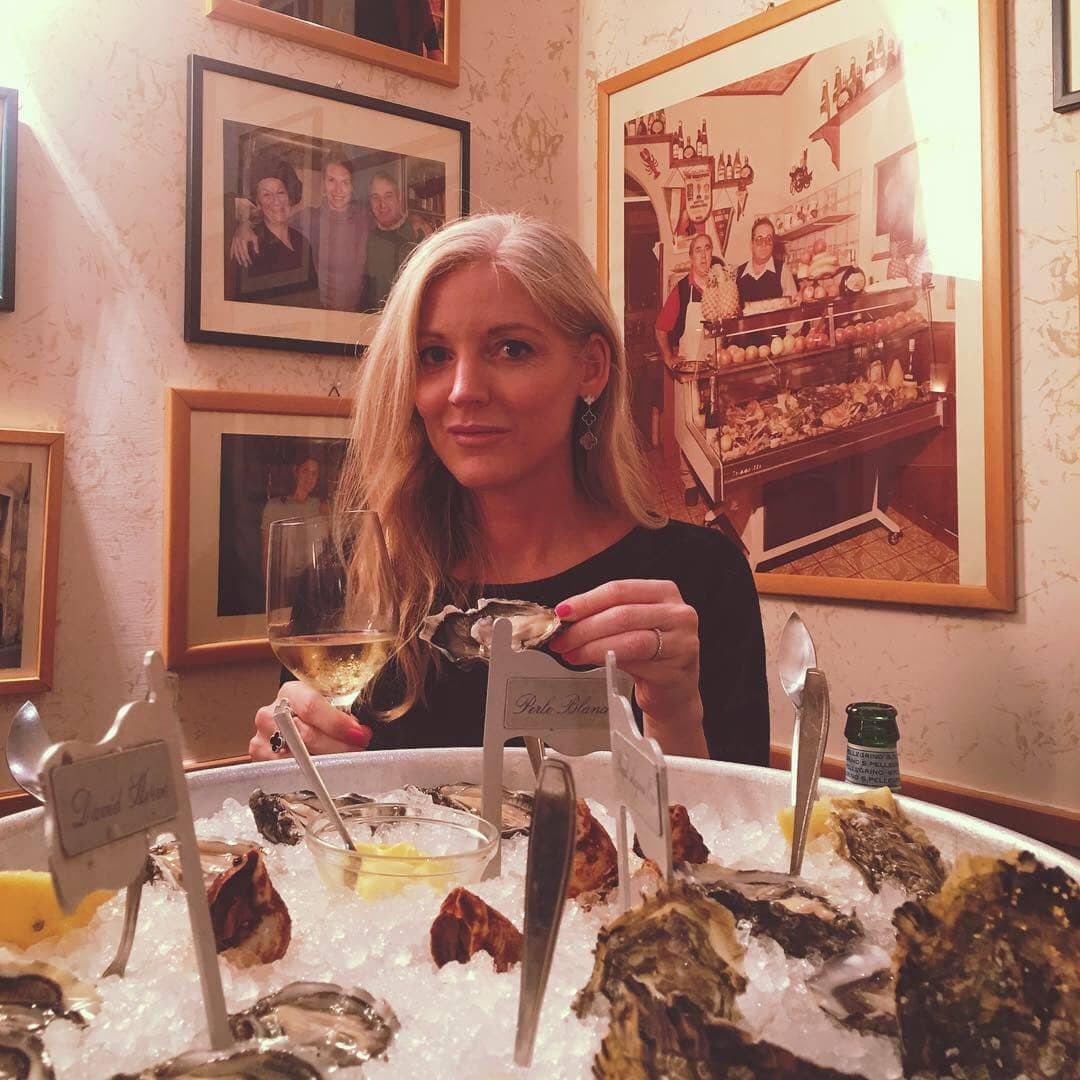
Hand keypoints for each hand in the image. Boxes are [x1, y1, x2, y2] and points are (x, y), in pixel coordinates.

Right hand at [229, 221, 259, 267]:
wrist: (243, 223)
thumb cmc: (250, 231)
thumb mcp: (255, 237)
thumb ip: (256, 245)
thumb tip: (257, 253)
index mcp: (243, 241)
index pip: (245, 252)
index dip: (247, 258)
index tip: (250, 262)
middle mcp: (238, 242)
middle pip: (240, 253)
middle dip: (243, 260)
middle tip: (245, 265)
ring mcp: (234, 241)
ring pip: (235, 252)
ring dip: (238, 258)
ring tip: (240, 263)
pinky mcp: (233, 240)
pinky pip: (231, 248)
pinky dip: (231, 253)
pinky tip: (232, 258)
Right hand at [249, 680, 371, 760]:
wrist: (290, 721)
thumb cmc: (315, 713)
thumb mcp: (328, 704)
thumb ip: (343, 714)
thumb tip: (361, 733)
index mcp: (291, 693)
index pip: (311, 706)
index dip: (337, 723)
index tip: (358, 734)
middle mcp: (271, 714)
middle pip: (306, 735)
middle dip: (339, 746)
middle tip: (359, 750)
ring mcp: (262, 739)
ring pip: (298, 758)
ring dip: (327, 762)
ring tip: (346, 761)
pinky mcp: (261, 760)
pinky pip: (288, 772)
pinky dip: (311, 774)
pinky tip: (326, 771)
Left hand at [548, 579, 706, 756]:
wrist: (673, 690)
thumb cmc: (650, 653)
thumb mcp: (633, 624)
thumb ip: (606, 615)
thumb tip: (567, 618)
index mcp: (664, 592)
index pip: (619, 590)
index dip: (587, 600)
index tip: (562, 612)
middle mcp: (678, 613)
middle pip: (622, 614)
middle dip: (584, 627)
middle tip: (561, 638)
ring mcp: (681, 642)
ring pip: (628, 639)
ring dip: (591, 646)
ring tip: (571, 652)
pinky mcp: (675, 670)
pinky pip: (635, 663)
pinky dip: (606, 661)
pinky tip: (589, 662)